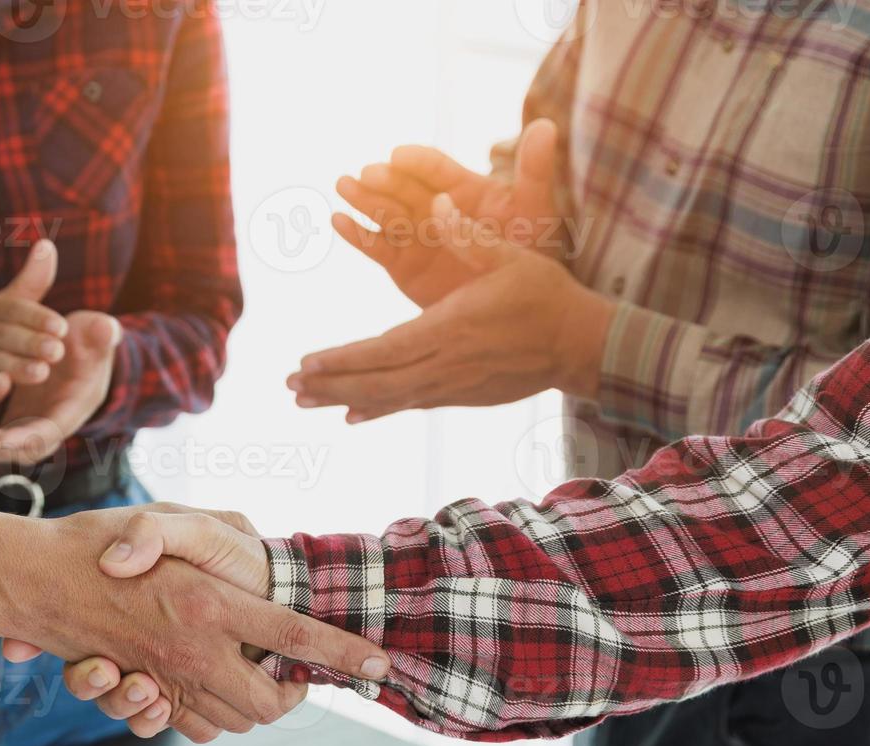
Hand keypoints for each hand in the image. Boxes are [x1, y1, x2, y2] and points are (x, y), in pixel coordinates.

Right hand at [0, 240, 67, 428]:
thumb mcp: (4, 308)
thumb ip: (30, 282)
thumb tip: (48, 244)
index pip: (12, 309)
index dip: (37, 318)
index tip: (63, 327)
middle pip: (3, 335)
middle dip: (31, 342)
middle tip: (59, 351)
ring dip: (16, 366)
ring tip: (43, 372)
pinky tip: (4, 387)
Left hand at [0, 310, 121, 465]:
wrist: (82, 345)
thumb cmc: (90, 338)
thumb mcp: (97, 331)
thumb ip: (103, 332)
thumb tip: (107, 328)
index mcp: (78, 403)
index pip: (54, 430)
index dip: (27, 438)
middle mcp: (61, 420)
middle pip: (31, 448)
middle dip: (0, 448)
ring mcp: (42, 422)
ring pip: (15, 449)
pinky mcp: (25, 419)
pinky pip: (3, 439)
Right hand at [0, 506, 388, 743]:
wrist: (26, 581)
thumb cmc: (94, 539)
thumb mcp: (158, 517)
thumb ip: (200, 532)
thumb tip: (251, 550)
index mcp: (210, 606)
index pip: (297, 639)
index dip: (344, 654)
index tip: (379, 664)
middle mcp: (192, 653)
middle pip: (268, 705)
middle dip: (289, 694)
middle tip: (291, 670)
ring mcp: (164, 681)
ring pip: (231, 722)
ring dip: (248, 704)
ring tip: (251, 670)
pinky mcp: (140, 695)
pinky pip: (187, 726)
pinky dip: (201, 714)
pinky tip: (201, 680)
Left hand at [290, 196, 615, 422]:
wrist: (580, 344)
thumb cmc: (545, 294)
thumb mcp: (511, 255)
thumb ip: (470, 235)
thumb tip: (437, 206)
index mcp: (452, 326)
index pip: (385, 348)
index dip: (343, 359)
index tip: (306, 362)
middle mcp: (447, 362)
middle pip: (378, 380)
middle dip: (330, 384)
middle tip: (289, 388)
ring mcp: (453, 385)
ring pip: (389, 398)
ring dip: (344, 399)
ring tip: (304, 401)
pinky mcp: (461, 395)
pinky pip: (410, 405)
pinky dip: (378, 409)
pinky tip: (351, 416)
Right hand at [334, 118, 560, 307]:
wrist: (516, 302)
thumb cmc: (530, 252)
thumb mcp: (535, 211)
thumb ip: (534, 172)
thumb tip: (547, 125)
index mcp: (462, 188)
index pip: (435, 168)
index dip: (416, 162)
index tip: (399, 156)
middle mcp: (433, 205)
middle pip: (404, 188)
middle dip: (385, 180)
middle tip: (367, 174)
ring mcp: (414, 233)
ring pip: (384, 213)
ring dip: (363, 199)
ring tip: (344, 186)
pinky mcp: (400, 263)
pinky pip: (375, 246)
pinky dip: (356, 235)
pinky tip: (339, 222)